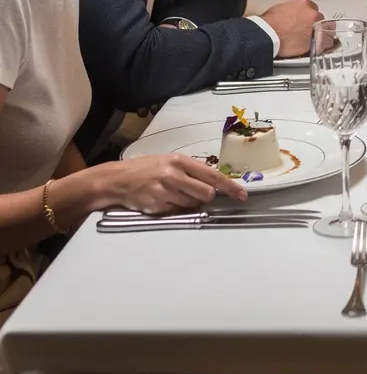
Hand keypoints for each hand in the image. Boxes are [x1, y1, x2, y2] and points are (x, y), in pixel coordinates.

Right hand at [98, 153, 246, 213]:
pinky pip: (177, 212)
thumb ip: (191, 171)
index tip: (242, 195)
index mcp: (180, 161)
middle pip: (206, 194)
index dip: (229, 187)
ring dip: (190, 203)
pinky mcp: (156, 206)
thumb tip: (214, 183)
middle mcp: (173, 175)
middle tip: (196, 194)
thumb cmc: (147, 169)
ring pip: (192, 205)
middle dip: (206, 197)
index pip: (212, 175)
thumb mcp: (170, 161)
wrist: (117, 180)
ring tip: (175, 195)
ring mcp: (164, 192)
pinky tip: (164, 200)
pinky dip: (176, 209)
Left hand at [262, 0, 323, 57]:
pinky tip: (282, 28)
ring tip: (291, 30)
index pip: (322, 20)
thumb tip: (314, 41)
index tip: (314, 33)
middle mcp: (303, 5)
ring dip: (296, 17)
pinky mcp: (278, 6)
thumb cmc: (284, 39)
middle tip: (303, 31)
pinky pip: (285, 11)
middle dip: (308, 20)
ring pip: (297, 10)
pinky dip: (285, 18)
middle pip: (310, 11)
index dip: (318, 29)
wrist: (265, 36)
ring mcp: (290, 4)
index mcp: (313, 14)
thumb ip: (313, 40)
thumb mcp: (306, 47)